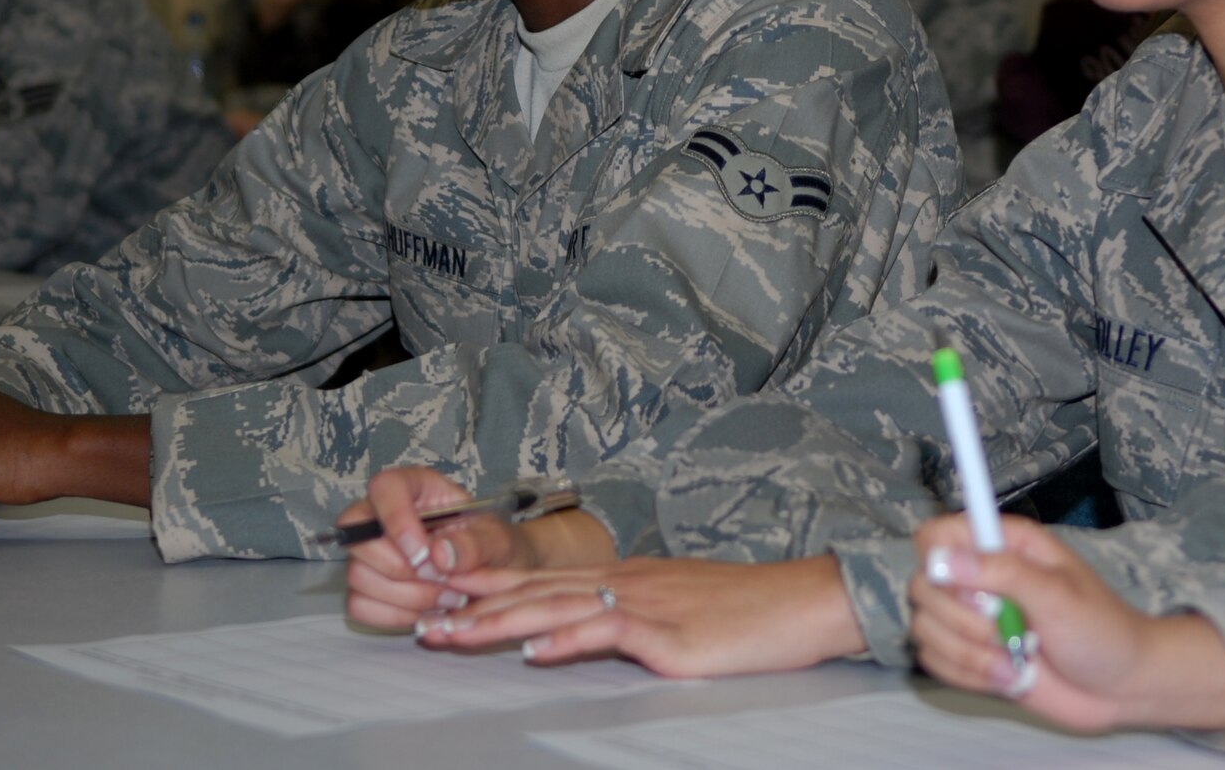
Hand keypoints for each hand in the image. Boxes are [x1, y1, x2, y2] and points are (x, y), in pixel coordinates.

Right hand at [344, 467, 517, 629]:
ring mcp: (368, 552)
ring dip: (406, 597)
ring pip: (358, 576)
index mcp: (413, 487)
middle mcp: (381, 515)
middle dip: (402, 569)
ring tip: (447, 598)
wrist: (490, 575)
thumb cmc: (488, 545)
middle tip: (443, 580)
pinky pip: (360, 605)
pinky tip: (427, 611)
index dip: (397, 521)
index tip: (424, 555)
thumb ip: (475, 543)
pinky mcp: (364, 586)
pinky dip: (395, 615)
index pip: (385, 488)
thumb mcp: (495, 540)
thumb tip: (440, 554)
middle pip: (359, 538)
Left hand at [416, 555, 862, 677]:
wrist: (804, 602)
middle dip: (473, 608)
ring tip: (452, 634)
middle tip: (420, 622)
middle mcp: (626, 581)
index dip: (487, 588)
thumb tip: (585, 630)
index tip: (438, 598)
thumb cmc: (746, 610)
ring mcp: (647, 604)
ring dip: (499, 622)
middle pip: (535, 590)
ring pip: (558, 605)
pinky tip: (536, 648)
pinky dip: (569, 637)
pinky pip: (610, 630)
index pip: (542, 579)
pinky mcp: (671, 633)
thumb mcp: (676, 609)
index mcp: (624, 576)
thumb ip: (627, 617)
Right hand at [909, 513, 1224, 734]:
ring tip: (1014, 661)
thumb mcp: (1057, 595)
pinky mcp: (968, 654)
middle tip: (1006, 627)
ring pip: (925, 627)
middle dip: (962, 619)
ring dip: (969, 654)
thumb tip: (940, 560)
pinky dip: (968, 676)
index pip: (936, 535)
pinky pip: (934, 661)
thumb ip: (1000, 572)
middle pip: (923, 586)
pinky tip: (1006, 676)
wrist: (1121, 687)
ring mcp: (971, 617)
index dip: (936, 559)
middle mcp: (979, 576)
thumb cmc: (1101, 630)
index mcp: (1002, 544)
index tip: (963, 586)